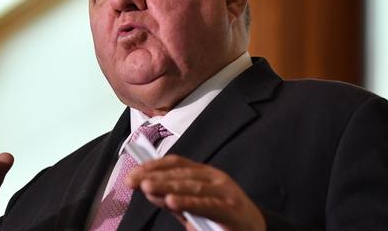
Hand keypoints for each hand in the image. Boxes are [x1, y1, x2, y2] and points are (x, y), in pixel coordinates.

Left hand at [126, 155, 264, 230]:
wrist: (254, 230)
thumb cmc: (220, 218)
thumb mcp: (192, 207)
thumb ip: (171, 199)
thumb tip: (146, 189)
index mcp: (204, 173)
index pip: (176, 163)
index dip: (153, 165)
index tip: (134, 172)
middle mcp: (214, 178)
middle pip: (179, 174)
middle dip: (154, 176)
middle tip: (132, 180)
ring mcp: (224, 191)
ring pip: (191, 186)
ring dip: (167, 186)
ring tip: (147, 187)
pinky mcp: (230, 209)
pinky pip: (205, 204)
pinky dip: (188, 202)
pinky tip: (171, 201)